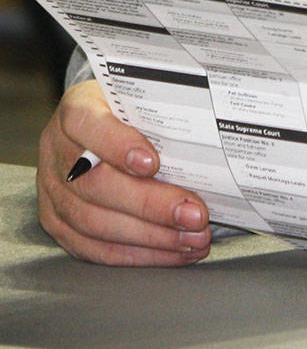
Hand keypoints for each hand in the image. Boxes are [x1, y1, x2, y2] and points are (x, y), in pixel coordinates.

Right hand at [36, 79, 210, 265]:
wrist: (98, 121)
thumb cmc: (130, 108)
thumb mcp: (141, 94)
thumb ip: (163, 108)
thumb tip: (211, 122)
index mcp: (76, 111)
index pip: (89, 125)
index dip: (118, 146)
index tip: (153, 163)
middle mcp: (58, 152)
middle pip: (96, 184)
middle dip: (151, 205)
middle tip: (195, 215)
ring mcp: (52, 191)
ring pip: (95, 222)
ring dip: (151, 236)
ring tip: (193, 238)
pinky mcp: (57, 222)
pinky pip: (95, 247)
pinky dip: (139, 254)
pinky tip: (174, 252)